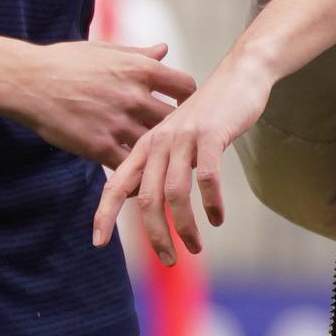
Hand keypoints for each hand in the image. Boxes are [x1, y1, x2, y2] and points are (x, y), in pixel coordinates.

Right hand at [3, 36, 192, 168]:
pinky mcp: (100, 147)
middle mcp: (134, 96)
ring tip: (160, 159)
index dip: (187, 99)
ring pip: (155, 144)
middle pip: (175, 120)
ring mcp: (118, 123)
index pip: (186, 87)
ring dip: (157, 152)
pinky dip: (136, 171)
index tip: (181, 107)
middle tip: (176, 139)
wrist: (28, 81)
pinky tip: (137, 174)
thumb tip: (163, 50)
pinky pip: (130, 165)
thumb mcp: (105, 50)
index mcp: (139, 68)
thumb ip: (139, 54)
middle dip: (176, 129)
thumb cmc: (65, 62)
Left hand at [94, 50, 270, 261]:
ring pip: (175, 193)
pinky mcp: (210, 135)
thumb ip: (160, 166)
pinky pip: (206, 178)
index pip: (117, 185)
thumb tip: (149, 202)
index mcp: (145, 146)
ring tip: (195, 247)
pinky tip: (216, 218)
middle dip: (156, 235)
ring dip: (184, 227)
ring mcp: (183, 138)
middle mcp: (158, 142)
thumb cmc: (207, 114)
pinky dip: (211, 203)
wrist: (238, 76)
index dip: (104, 214)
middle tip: (168, 259)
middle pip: (146, 199)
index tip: (98, 242)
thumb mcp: (175, 138)